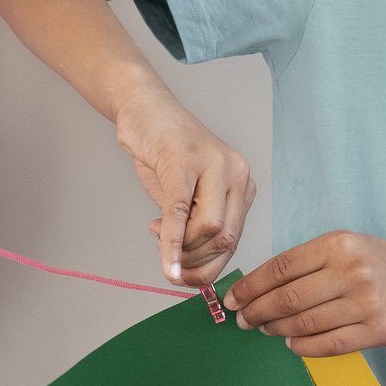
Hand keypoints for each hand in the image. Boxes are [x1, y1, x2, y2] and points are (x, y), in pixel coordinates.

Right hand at [113, 81, 253, 285]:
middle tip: (171, 263)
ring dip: (180, 249)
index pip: (234, 240)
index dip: (209, 267)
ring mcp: (212, 165)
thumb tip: (191, 272)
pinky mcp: (183, 162)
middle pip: (225, 239)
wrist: (144, 109)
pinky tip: (167, 266)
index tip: (186, 276)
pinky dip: (172, 245)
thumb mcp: (187, 195)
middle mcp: (236, 173)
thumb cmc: (164, 153)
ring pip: (208, 230)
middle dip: (196, 263)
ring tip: (156, 233)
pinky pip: (179, 214)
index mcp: (241, 183)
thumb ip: (194, 228)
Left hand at [221, 230, 385, 356]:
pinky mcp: (376, 330)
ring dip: (276, 330)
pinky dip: (302, 346)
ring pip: (304, 324)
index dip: (250, 286)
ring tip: (266, 329)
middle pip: (287, 298)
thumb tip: (256, 289)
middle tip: (243, 320)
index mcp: (338, 244)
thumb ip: (305, 263)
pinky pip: (327, 345)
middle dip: (256, 312)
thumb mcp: (344, 247)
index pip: (280, 267)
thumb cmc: (376, 264)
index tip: (233, 299)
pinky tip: (291, 342)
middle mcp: (352, 271)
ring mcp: (366, 303)